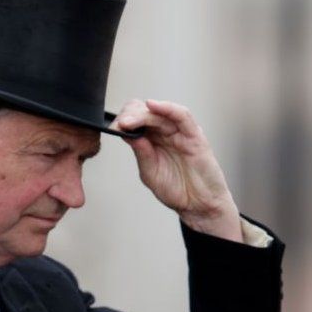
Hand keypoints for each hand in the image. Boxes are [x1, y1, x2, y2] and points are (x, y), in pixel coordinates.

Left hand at [110, 99, 242, 241]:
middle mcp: (166, 133)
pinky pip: (182, 117)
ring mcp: (180, 133)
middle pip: (145, 112)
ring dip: (142, 114)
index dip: (123, 120)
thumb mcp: (150, 173)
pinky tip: (153, 105)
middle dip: (129, 116)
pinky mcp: (195, 137)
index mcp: (153, 140)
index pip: (136, 120)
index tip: (112, 127)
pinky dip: (167, 108)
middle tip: (119, 125)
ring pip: (160, 113)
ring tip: (128, 121)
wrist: (198, 205)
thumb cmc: (176, 189)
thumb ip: (141, 153)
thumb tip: (128, 134)